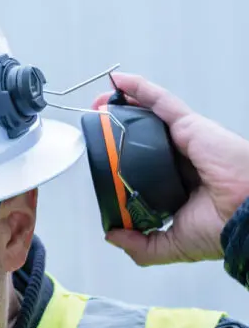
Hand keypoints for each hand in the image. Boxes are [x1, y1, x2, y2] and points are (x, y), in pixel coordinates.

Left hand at [92, 73, 248, 265]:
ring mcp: (184, 140)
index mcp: (176, 185)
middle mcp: (179, 160)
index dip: (121, 160)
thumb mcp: (172, 245)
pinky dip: (141, 88)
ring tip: (98, 102)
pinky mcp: (190, 125)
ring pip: (148, 116)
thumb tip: (112, 235)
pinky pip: (161, 101)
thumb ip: (141, 246)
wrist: (246, 215)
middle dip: (116, 128)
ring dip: (122, 104)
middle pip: (142, 137)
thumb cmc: (223, 228)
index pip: (143, 167)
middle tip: (95, 124)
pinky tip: (119, 82)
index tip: (101, 160)